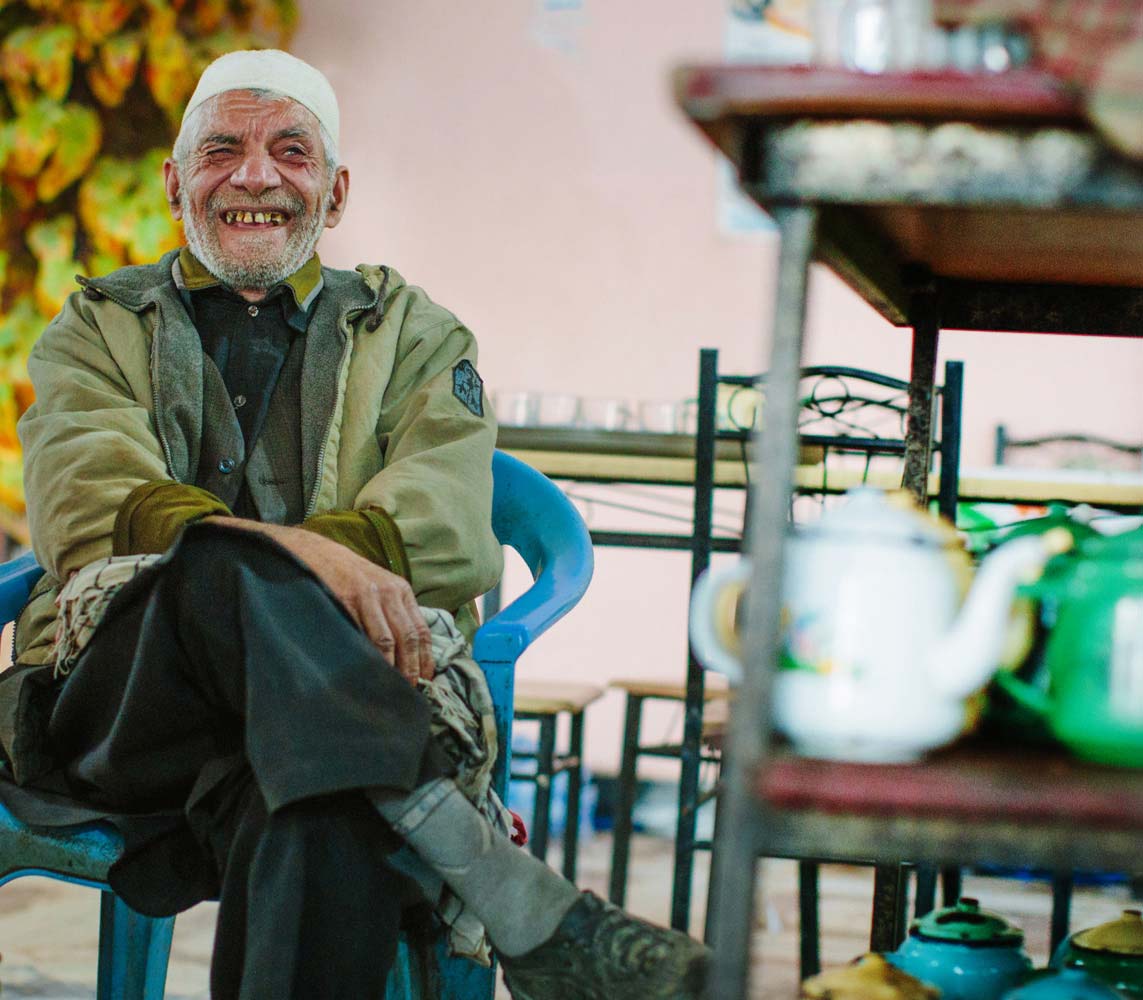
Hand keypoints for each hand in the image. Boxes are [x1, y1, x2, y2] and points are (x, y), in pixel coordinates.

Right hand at [204, 516, 434, 684]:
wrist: (312, 552)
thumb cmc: (346, 575)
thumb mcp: (377, 586)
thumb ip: (393, 611)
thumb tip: (409, 652)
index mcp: (400, 590)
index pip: (421, 630)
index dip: (425, 659)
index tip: (425, 681)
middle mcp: (388, 592)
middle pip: (407, 638)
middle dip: (410, 669)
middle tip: (408, 692)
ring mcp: (366, 596)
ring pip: (386, 641)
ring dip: (390, 668)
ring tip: (390, 688)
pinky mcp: (344, 601)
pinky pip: (359, 635)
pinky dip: (365, 657)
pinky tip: (365, 671)